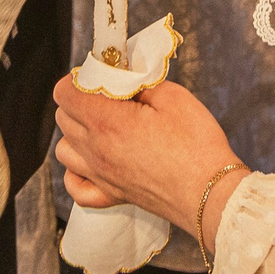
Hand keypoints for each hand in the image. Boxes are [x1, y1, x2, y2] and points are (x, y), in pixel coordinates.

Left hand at [54, 72, 241, 235]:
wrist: (211, 193)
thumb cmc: (197, 145)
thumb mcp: (173, 97)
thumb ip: (140, 83)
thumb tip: (124, 79)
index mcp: (108, 123)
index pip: (65, 93)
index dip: (79, 78)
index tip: (100, 77)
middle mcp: (96, 151)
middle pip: (63, 117)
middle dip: (79, 100)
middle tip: (109, 97)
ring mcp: (101, 177)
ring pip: (63, 150)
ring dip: (76, 133)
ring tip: (102, 127)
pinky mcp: (111, 196)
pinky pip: (75, 186)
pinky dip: (76, 172)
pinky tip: (93, 162)